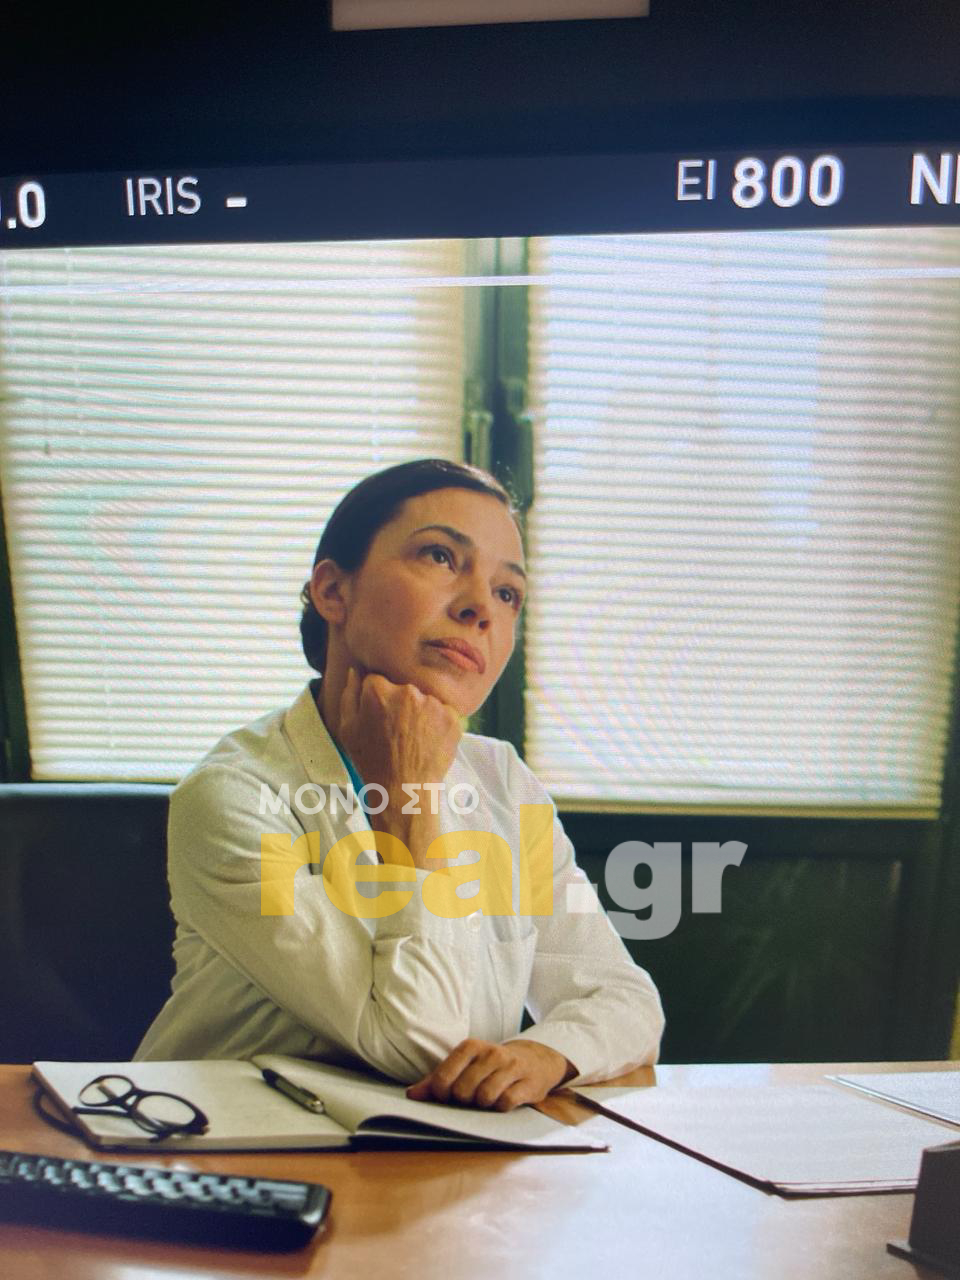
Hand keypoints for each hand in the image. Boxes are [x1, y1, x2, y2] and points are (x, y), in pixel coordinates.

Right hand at [337, 669, 461, 867]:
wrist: (404, 791)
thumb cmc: (371, 761)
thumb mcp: (347, 729)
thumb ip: (349, 694)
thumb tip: (355, 669)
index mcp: (378, 690)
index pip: (377, 678)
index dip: (376, 697)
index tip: (378, 714)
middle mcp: (408, 691)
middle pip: (403, 685)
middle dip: (399, 701)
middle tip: (397, 728)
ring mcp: (433, 703)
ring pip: (425, 697)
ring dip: (420, 710)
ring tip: (413, 736)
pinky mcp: (453, 717)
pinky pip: (443, 710)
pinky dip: (438, 722)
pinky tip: (428, 739)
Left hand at [405, 1038, 574, 1110]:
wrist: (534, 1061)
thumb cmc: (490, 1067)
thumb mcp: (464, 1067)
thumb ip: (436, 1080)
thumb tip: (411, 1095)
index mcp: (470, 1047)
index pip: (444, 1077)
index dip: (441, 1094)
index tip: (447, 1097)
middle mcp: (491, 1053)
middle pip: (463, 1091)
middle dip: (464, 1101)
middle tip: (472, 1098)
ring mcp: (511, 1066)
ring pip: (485, 1097)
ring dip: (483, 1105)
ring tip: (488, 1099)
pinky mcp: (528, 1083)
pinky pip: (506, 1103)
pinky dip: (501, 1108)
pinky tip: (504, 1101)